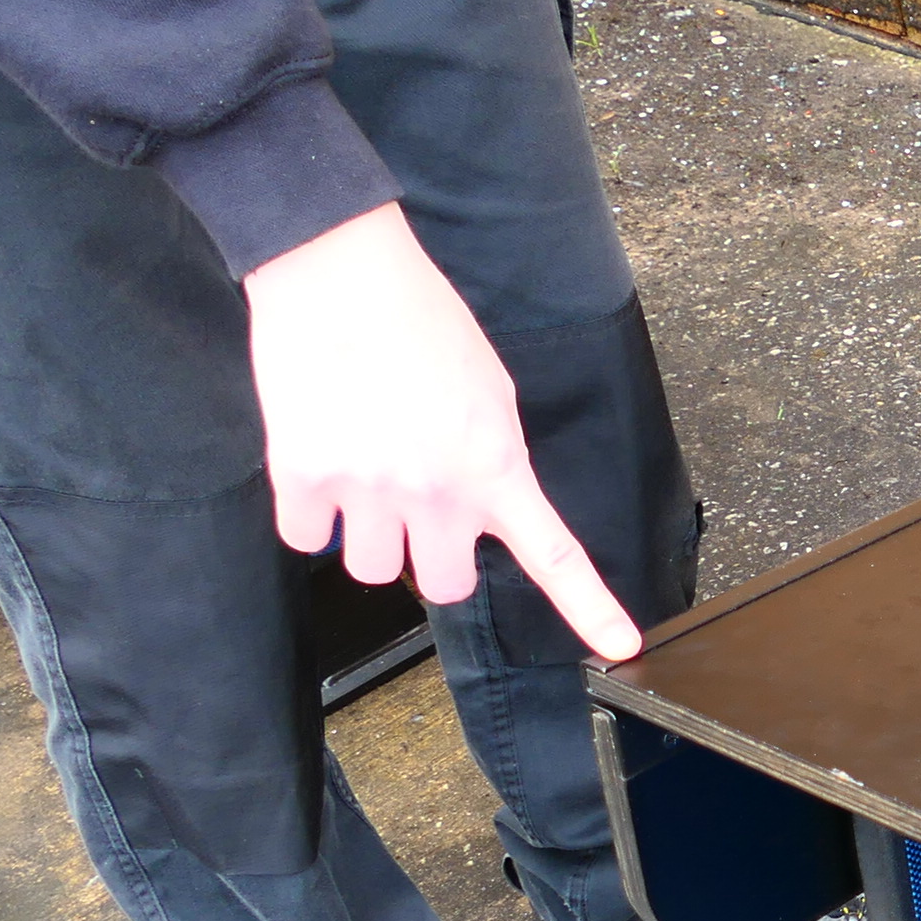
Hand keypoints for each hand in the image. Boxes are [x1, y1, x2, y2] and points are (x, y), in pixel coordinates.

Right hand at [243, 204, 644, 662]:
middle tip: (422, 515)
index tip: (621, 646)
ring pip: (370, 569)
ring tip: (364, 476)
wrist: (340, 274)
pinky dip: (311, 517)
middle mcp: (435, 492)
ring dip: (370, 537)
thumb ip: (493, 458)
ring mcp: (366, 491)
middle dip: (436, 558)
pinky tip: (320, 468)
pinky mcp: (300, 478)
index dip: (589, 608)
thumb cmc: (420, 318)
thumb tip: (479, 502)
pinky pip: (306, 539)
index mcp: (495, 466)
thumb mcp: (491, 390)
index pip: (554, 554)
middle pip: (444, 585)